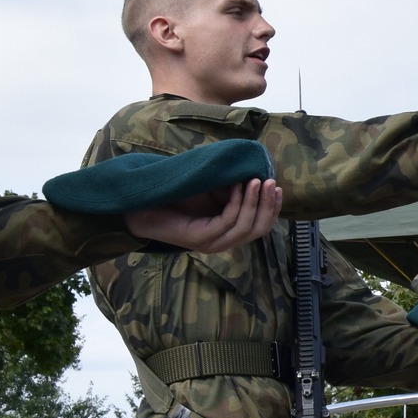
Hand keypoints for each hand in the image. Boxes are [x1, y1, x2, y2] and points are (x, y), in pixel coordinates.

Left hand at [126, 178, 281, 252]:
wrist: (140, 205)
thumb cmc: (174, 195)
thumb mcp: (211, 191)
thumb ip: (232, 189)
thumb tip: (257, 175)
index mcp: (227, 234)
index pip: (261, 227)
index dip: (273, 208)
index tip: (277, 186)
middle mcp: (222, 242)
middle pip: (258, 230)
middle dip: (269, 206)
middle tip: (271, 182)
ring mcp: (210, 243)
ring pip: (245, 228)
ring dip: (255, 203)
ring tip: (257, 181)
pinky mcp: (198, 240)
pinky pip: (226, 222)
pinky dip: (237, 203)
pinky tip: (239, 186)